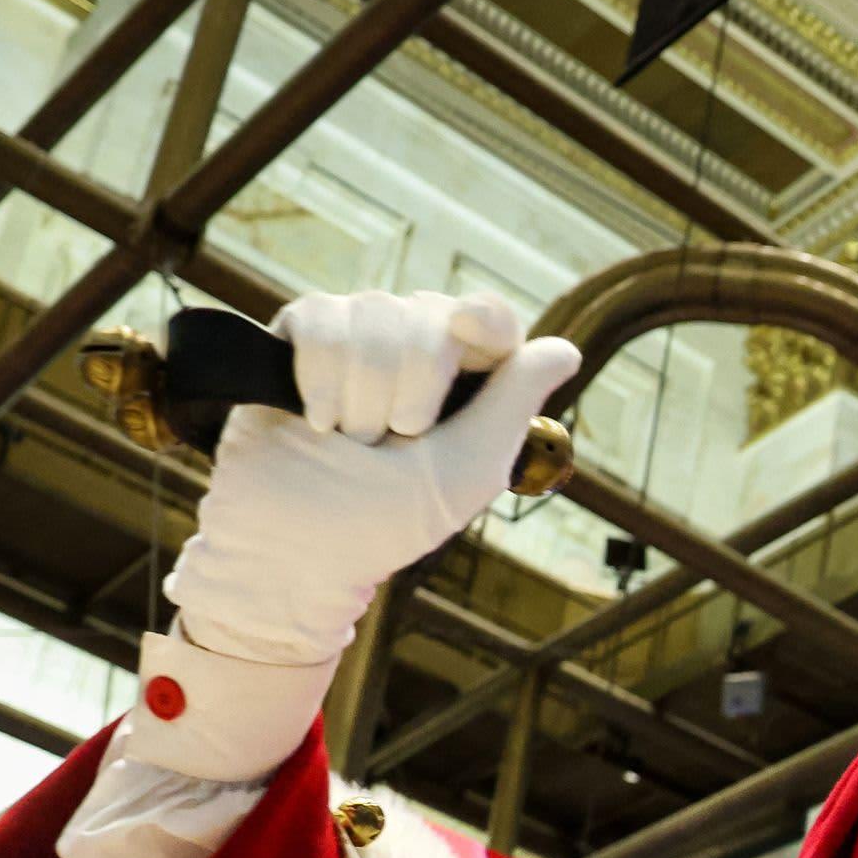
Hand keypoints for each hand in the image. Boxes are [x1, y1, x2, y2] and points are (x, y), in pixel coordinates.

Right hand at [165, 289, 582, 667]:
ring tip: (351, 441)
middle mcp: (414, 349)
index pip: (489, 320)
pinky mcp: (301, 335)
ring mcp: (358, 338)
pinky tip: (317, 420)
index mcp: (465, 382)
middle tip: (392, 443)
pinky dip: (320, 374)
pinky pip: (321, 315)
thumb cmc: (382, 522)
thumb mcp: (464, 471)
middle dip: (413, 390)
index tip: (469, 332)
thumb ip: (512, 404)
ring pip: (376, 312)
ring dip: (364, 393)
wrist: (291, 546)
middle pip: (432, 315)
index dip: (484, 319)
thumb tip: (566, 350)